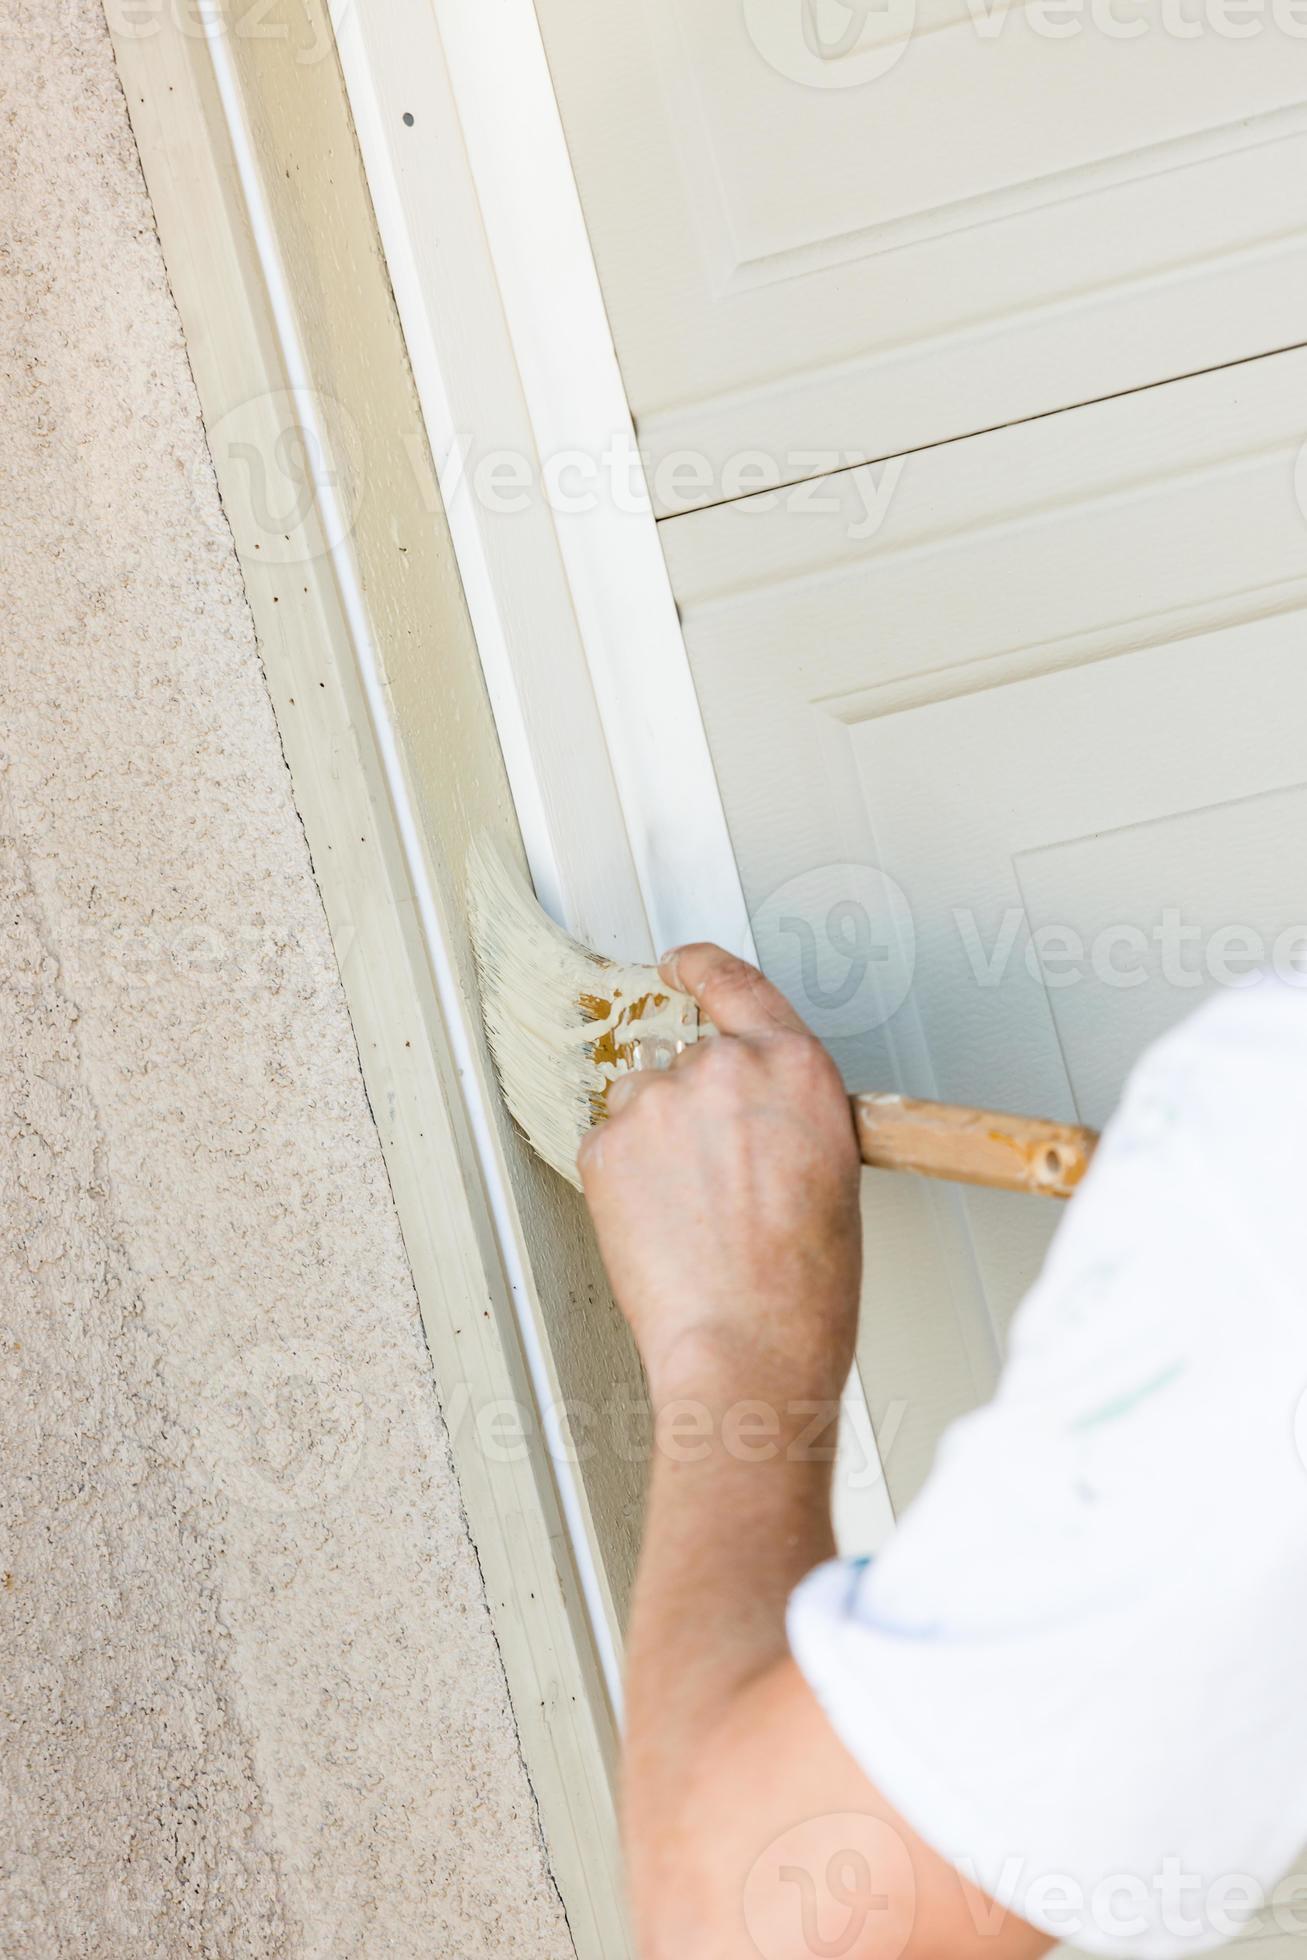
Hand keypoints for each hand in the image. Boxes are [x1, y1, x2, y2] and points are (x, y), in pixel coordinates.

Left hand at [578, 945, 861, 1420]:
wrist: (748, 1344)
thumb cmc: (804, 1284)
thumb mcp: (832, 1170)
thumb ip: (786, 1112)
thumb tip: (753, 1114)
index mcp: (795, 1067)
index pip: (738, 984)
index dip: (701, 968)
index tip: (680, 964)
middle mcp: (725, 1068)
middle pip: (688, 1062)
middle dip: (692, 1112)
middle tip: (714, 1184)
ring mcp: (657, 1103)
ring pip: (641, 1103)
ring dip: (656, 1143)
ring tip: (691, 1215)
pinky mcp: (605, 1144)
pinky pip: (609, 1147)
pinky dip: (625, 1181)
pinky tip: (660, 1229)